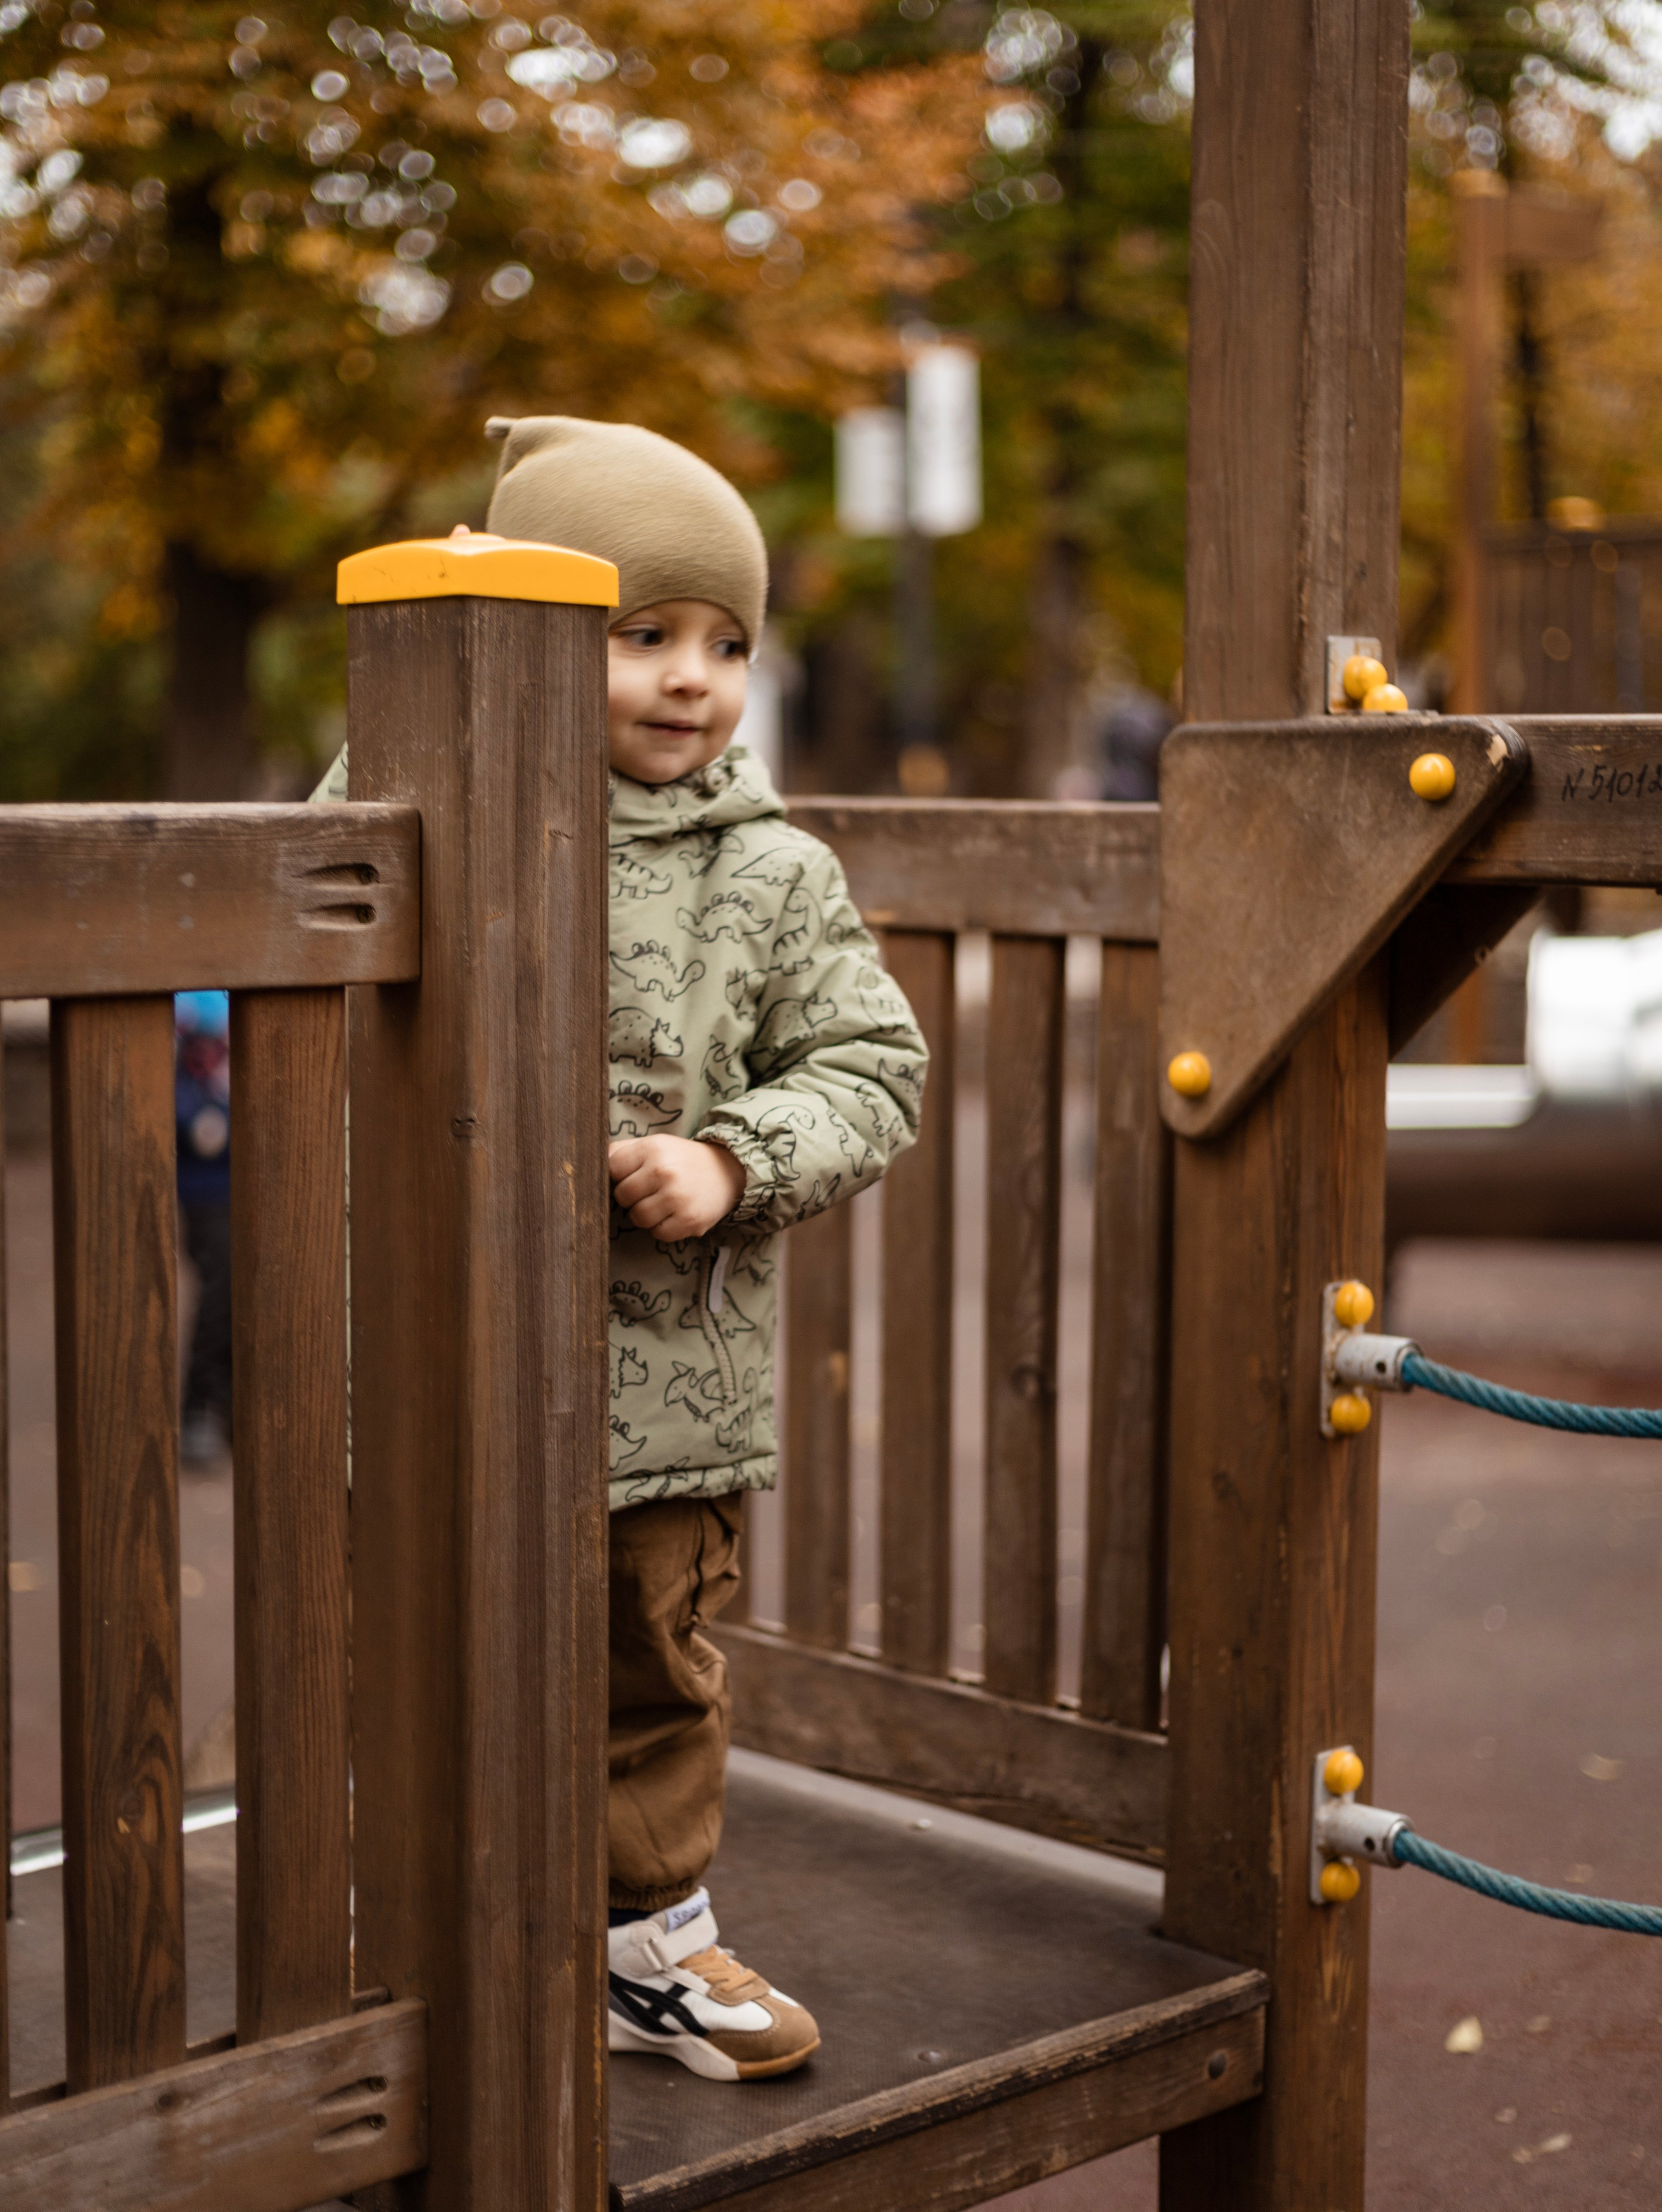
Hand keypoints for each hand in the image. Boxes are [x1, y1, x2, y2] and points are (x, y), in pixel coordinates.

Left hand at [609, 1135, 745, 1241]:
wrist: (727, 1171)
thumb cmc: (682, 1159)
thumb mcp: (655, 1144)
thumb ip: (622, 1150)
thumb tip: (590, 1160)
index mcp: (653, 1148)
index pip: (612, 1168)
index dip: (618, 1175)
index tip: (631, 1175)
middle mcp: (664, 1172)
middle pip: (622, 1196)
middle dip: (631, 1197)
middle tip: (648, 1191)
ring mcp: (677, 1198)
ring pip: (638, 1218)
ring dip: (646, 1214)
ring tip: (661, 1203)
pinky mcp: (689, 1221)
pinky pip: (658, 1233)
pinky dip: (662, 1227)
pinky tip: (673, 1214)